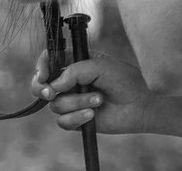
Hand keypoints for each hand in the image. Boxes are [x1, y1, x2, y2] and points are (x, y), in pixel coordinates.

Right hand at [31, 50, 153, 133]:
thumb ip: (74, 71)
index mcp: (74, 62)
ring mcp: (72, 101)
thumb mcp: (98, 66)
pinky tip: (93, 114)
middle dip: (42, 89)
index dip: (41, 66)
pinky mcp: (77, 119)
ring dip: (76, 102)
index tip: (43, 74)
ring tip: (98, 100)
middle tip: (52, 92)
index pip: (48, 60)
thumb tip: (54, 85)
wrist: (141, 104)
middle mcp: (70, 81)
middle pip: (41, 85)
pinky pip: (63, 122)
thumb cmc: (124, 79)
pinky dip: (76, 118)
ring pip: (56, 104)